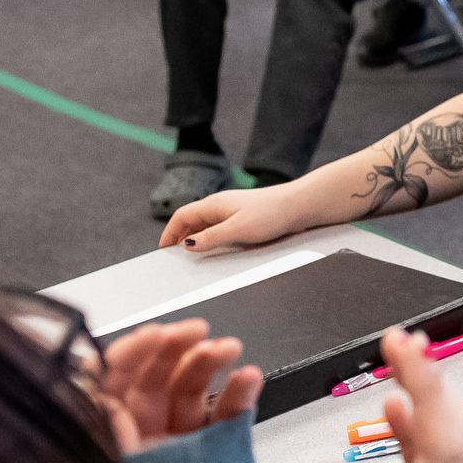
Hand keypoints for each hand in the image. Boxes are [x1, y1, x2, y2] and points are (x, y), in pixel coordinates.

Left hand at [93, 316, 262, 452]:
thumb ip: (102, 435)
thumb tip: (104, 401)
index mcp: (106, 436)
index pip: (114, 380)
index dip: (133, 351)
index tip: (155, 334)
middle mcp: (139, 436)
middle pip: (155, 378)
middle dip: (176, 347)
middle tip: (197, 329)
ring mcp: (175, 445)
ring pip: (191, 392)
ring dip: (210, 362)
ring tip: (230, 348)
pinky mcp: (210, 459)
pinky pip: (225, 421)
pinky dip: (239, 396)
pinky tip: (248, 377)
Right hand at [163, 181, 322, 252]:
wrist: (301, 205)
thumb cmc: (272, 213)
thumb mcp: (238, 229)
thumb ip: (211, 237)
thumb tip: (186, 244)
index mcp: (214, 204)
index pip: (182, 216)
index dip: (169, 232)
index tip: (162, 250)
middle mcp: (220, 205)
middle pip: (192, 221)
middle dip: (180, 238)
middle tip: (174, 258)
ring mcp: (233, 211)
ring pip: (206, 226)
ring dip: (197, 240)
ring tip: (192, 258)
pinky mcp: (245, 218)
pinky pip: (220, 229)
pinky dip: (212, 239)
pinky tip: (216, 252)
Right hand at [311, 326, 462, 462]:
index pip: (443, 438)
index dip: (423, 384)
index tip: (400, 344)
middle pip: (457, 432)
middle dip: (431, 381)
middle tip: (401, 342)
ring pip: (454, 443)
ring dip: (429, 401)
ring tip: (402, 363)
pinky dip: (421, 432)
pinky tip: (396, 409)